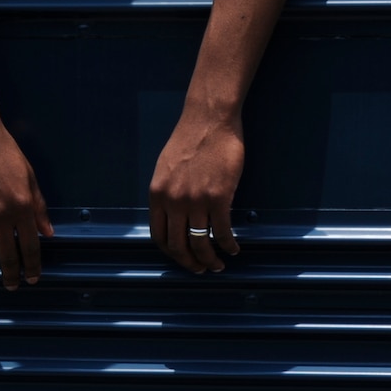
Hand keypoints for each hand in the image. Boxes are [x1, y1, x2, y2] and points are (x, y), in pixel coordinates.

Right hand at [0, 112, 53, 289]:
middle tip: (11, 286)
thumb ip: (38, 206)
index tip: (31, 279)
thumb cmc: (3, 150)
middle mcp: (2, 216)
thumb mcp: (29, 176)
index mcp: (23, 207)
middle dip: (11, 275)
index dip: (32, 267)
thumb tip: (47, 232)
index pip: (30, 247)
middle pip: (8, 256)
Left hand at [149, 110, 245, 272]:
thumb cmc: (189, 141)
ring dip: (211, 260)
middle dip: (191, 263)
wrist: (208, 121)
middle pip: (179, 245)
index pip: (159, 236)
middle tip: (202, 269)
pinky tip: (233, 249)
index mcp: (157, 194)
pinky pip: (222, 232)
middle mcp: (172, 201)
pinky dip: (228, 245)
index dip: (172, 253)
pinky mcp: (218, 198)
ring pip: (201, 243)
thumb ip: (167, 193)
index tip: (183, 258)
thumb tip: (174, 215)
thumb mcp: (166, 169)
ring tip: (219, 265)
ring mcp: (195, 201)